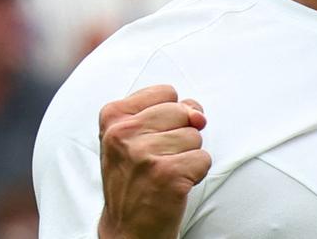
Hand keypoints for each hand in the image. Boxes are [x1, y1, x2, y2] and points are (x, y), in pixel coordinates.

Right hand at [98, 85, 210, 238]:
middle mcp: (124, 133)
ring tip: (164, 174)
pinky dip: (195, 174)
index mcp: (112, 116)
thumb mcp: (134, 138)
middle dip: (180, 136)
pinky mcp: (167, 175)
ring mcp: (144, 154)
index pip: (167, 92)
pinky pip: (203, 159)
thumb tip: (198, 114)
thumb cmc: (134, 181)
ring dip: (187, 157)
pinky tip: (174, 186)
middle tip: (158, 160)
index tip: (152, 138)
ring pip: (195, 136)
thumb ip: (166, 112)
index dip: (170, 116)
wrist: (127, 230)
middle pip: (183, 112)